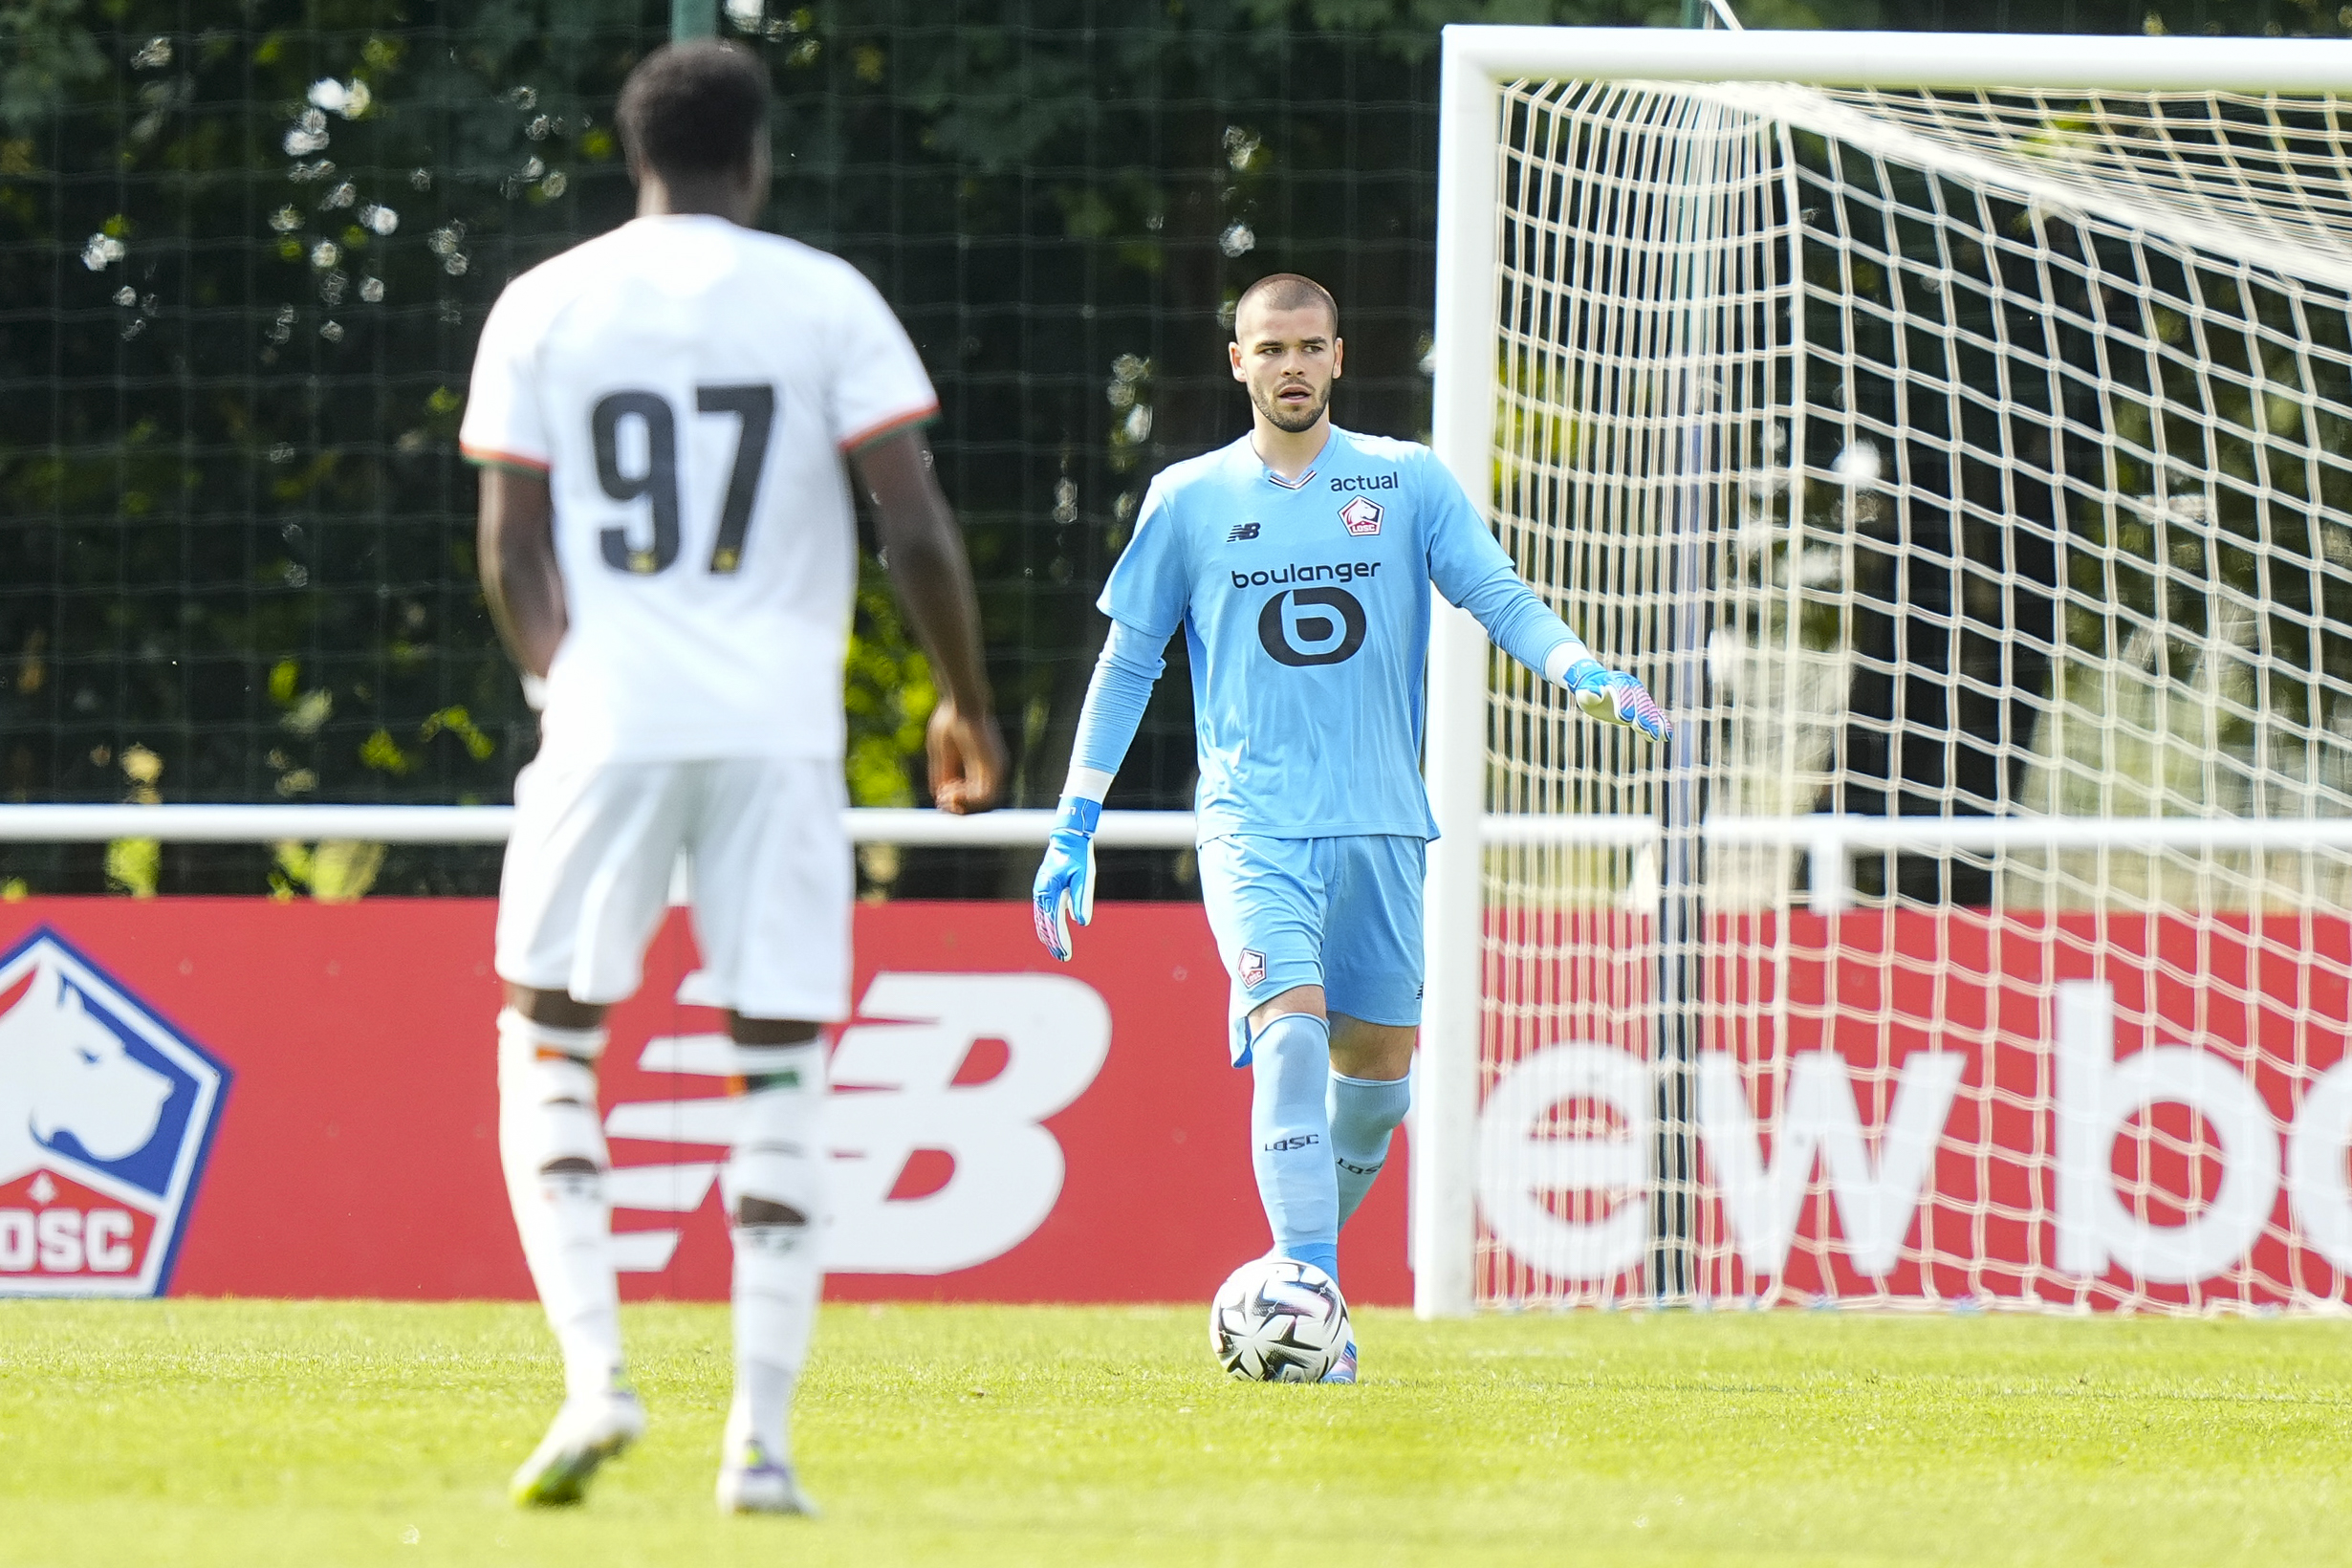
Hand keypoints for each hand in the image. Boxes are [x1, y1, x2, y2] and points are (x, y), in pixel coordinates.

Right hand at [927, 699, 1006, 813]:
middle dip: (958, 807)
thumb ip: (942, 775)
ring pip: (985, 804)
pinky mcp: (996, 766)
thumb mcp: (942, 754)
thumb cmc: (950, 721)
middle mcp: (990, 770)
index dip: (955, 803)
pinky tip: (954, 793)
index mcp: (978, 767)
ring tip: (947, 797)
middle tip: (942, 801)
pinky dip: (969, 801)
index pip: (972, 796)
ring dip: (963, 806)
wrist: (960, 702)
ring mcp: (996, 769)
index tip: (940, 798)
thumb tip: (938, 797)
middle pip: (979, 803)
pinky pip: (987, 795)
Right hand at [1032, 798, 1098, 960]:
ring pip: (1041, 919)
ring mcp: (1040, 890)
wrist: (1067, 838)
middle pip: (1045, 924)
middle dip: (1054, 942)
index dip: (1060, 940)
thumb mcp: (1085, 877)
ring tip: (1056, 950)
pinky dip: (1044, 924)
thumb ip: (1082, 900)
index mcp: (1051, 890)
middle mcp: (1042, 892)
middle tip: (1063, 957)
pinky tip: (1050, 933)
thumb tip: (1082, 922)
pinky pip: (1041, 912)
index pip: (1054, 922)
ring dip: (1048, 935)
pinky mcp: (1043, 888)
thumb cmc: (1078, 856)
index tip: (1066, 954)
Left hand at [1564, 659, 1669, 740]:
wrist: (1598, 684)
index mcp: (1617, 681)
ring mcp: (1639, 697)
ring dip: (1653, 723)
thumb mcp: (1584, 690)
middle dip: (1641, 715)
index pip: (1622, 693)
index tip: (1624, 718)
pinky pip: (1655, 715)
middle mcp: (1632, 688)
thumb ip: (1589, 692)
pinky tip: (1666, 736)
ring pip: (1649, 710)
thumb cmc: (1589, 689)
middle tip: (1642, 729)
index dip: (1623, 705)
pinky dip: (1661, 724)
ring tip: (1656, 736)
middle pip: (1639, 702)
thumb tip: (1591, 693)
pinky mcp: (1643, 707)